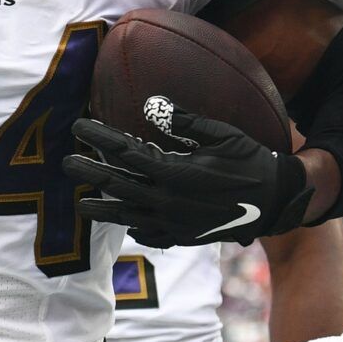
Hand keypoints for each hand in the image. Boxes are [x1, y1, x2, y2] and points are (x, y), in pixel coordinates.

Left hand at [64, 106, 313, 247]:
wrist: (276, 200)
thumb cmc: (249, 160)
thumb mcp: (220, 134)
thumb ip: (184, 121)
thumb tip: (151, 104)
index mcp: (175, 173)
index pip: (126, 153)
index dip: (100, 139)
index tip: (79, 127)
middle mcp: (168, 202)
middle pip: (118, 186)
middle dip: (89, 173)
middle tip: (66, 163)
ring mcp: (174, 223)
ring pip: (129, 216)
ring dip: (104, 209)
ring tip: (82, 206)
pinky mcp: (185, 237)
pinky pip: (152, 236)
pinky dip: (136, 229)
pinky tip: (127, 224)